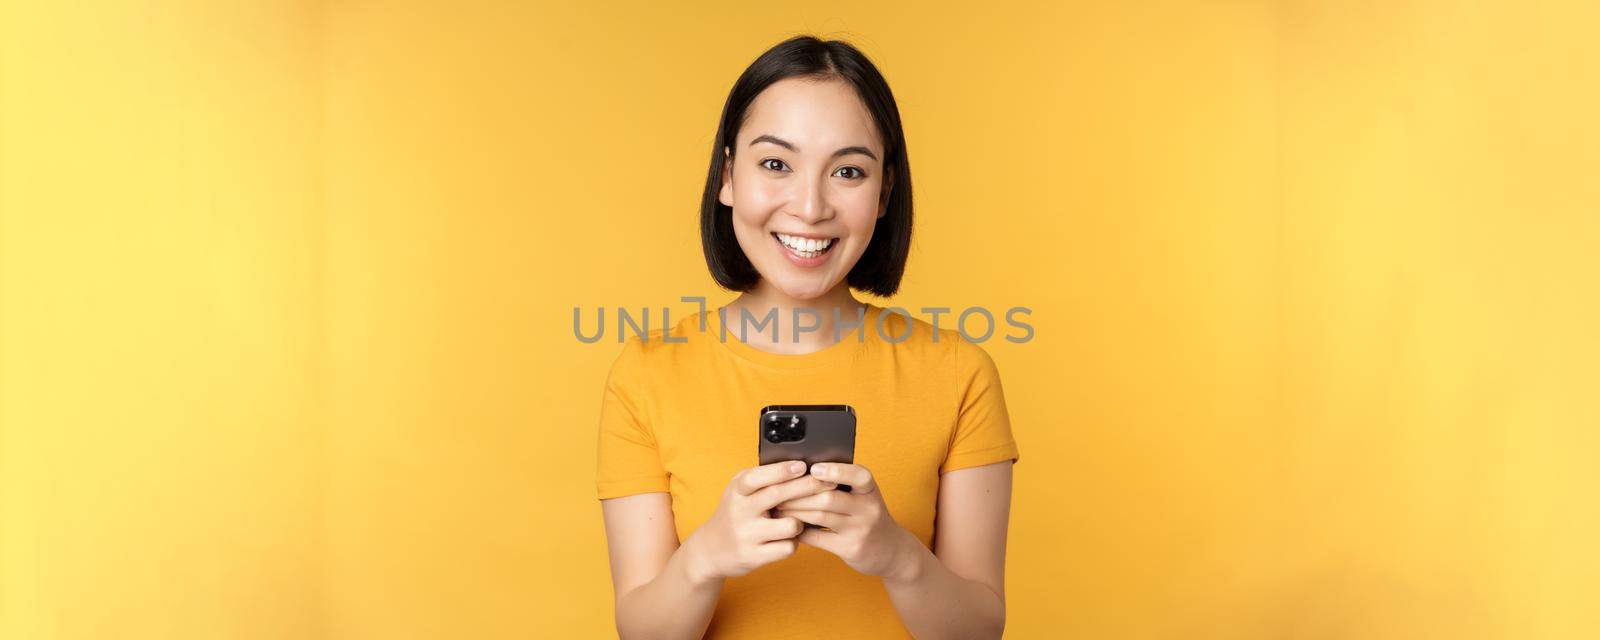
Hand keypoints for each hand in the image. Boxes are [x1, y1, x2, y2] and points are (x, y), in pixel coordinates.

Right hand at [683, 460, 837, 582]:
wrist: (711, 549)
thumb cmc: (736, 513)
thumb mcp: (739, 491)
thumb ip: (762, 479)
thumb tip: (801, 465)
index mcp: (737, 491)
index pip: (758, 477)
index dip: (781, 471)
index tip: (803, 465)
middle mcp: (739, 511)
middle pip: (778, 496)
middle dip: (806, 487)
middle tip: (829, 482)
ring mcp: (746, 535)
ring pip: (789, 525)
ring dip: (800, 522)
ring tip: (796, 521)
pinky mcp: (754, 556)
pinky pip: (788, 547)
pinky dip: (793, 542)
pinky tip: (788, 539)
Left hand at [775, 463, 916, 579]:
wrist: (890, 550)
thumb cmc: (867, 515)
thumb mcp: (864, 496)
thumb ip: (842, 484)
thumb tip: (803, 470)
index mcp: (870, 490)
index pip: (858, 476)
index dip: (835, 470)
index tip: (813, 468)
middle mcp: (869, 509)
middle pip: (829, 497)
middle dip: (800, 494)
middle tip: (778, 491)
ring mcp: (860, 530)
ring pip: (820, 517)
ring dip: (795, 511)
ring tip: (779, 507)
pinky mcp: (850, 549)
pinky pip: (818, 538)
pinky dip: (800, 531)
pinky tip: (790, 525)